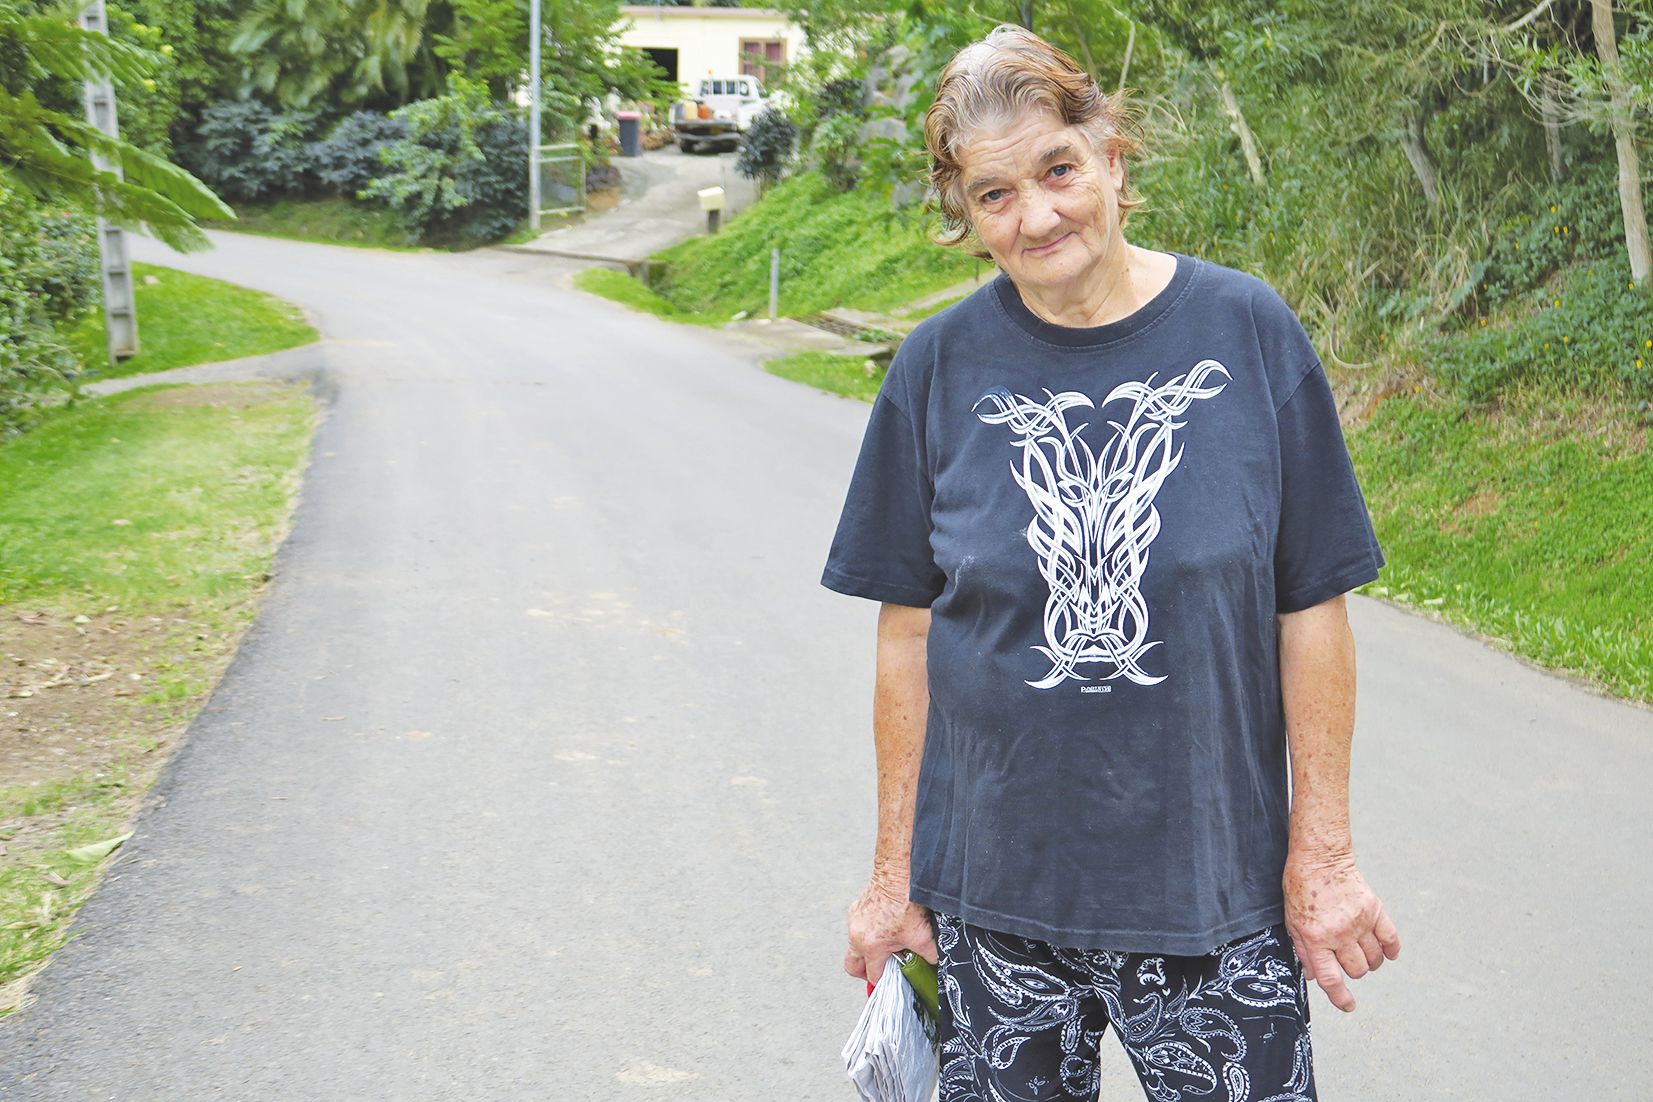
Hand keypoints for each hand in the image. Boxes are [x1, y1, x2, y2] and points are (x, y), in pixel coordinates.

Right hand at [843, 870, 937, 986]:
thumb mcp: (923, 935)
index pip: (873, 975)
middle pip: (852, 966)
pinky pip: (856, 929)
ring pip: (853, 946)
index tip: (891, 982)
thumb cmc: (906, 901)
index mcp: (871, 946)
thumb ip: (929, 955)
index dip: (884, 982)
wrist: (896, 874)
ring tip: (885, 948)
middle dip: (864, 973)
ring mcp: (853, 922)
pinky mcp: (855, 910)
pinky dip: (868, 933)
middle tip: (879, 972)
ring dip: (867, 951)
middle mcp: (856, 935)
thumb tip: (934, 964)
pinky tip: (884, 928)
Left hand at [1282, 849, 1400, 1012]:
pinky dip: (1391, 950)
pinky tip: (1386, 952)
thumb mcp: (1291, 921)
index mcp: (1315, 938)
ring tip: (1363, 954)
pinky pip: (1391, 939)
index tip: (1348, 1005)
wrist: (1319, 858)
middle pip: (1356, 970)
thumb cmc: (1300, 887)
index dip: (1340, 998)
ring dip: (1370, 962)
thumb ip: (1303, 950)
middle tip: (1346, 960)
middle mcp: (1339, 934)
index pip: (1331, 979)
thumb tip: (1314, 976)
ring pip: (1374, 959)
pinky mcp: (1375, 911)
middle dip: (1353, 971)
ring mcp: (1360, 923)